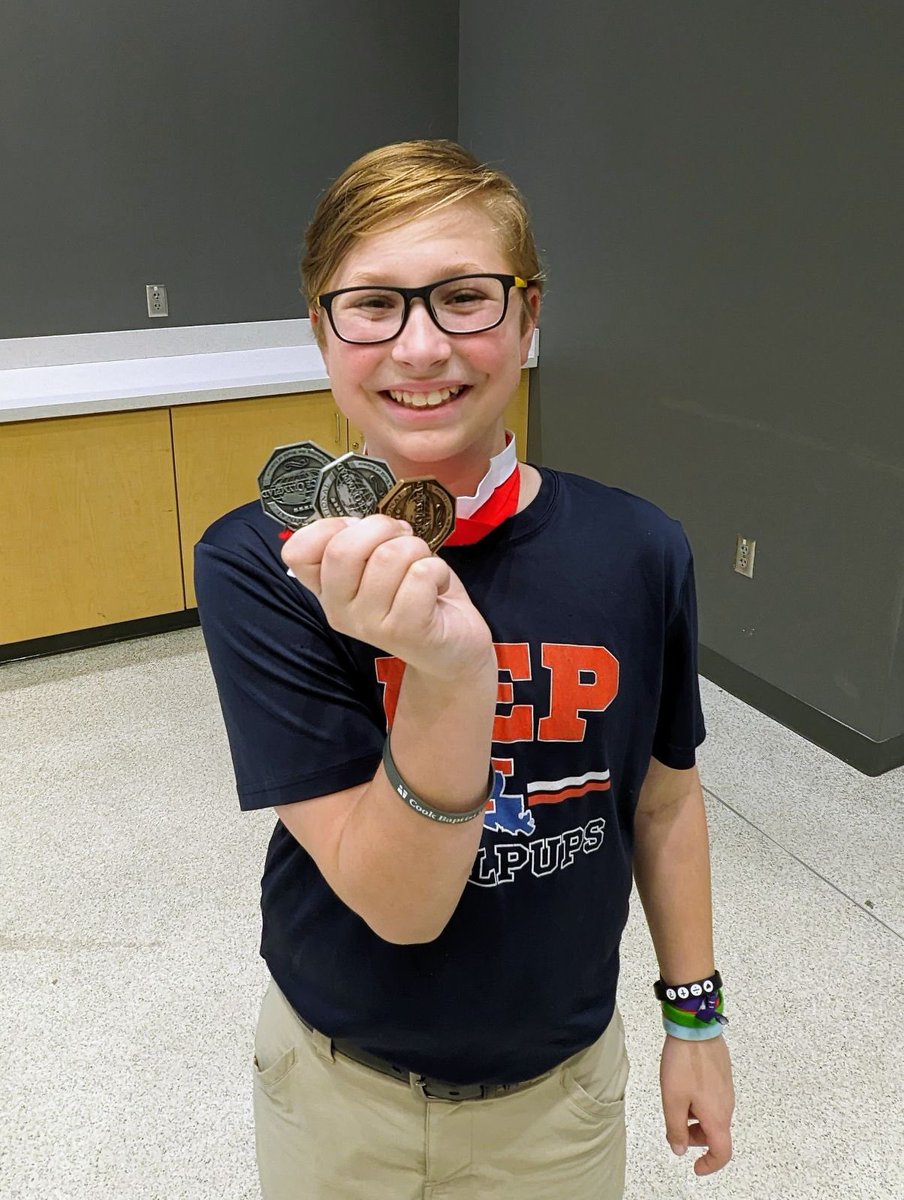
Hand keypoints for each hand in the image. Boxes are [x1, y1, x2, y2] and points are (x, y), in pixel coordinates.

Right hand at [282, 515, 493, 679]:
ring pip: (389, 556)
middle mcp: (340, 610)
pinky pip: (420, 574)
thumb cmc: (415, 594)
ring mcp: (370, 624)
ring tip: (422, 567)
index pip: (297, 552)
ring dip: (417, 549)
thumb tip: (358, 520)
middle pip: (343, 549)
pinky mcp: (406, 630)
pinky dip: (438, 569)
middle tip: (402, 540)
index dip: (329, 527)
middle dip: (383, 528)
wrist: (453, 645)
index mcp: (328, 590)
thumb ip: (360, 542)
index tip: (360, 529)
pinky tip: (437, 587)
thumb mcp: (378, 564)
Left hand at [660, 1033, 734, 1175]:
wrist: (696, 1028)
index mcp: (717, 1117)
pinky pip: (714, 1099)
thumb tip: (679, 1150)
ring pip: (713, 1116)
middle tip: (674, 1126)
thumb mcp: (673, 1100)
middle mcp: (727, 1106)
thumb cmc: (684, 1064)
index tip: (695, 1167)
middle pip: (716, 1134)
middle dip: (696, 1137)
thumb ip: (676, 1129)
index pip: (722, 1152)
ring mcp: (726, 1090)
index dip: (710, 1165)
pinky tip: (684, 1086)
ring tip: (675, 1100)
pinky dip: (700, 1103)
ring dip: (696, 1118)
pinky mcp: (723, 1076)